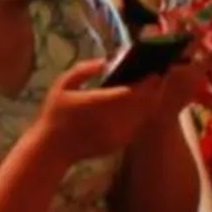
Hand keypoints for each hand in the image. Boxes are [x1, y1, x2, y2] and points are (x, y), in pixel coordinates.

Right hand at [28, 60, 180, 165]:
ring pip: (143, 114)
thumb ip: (83, 70)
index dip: (146, 81)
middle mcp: (111, 119)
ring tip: (153, 87)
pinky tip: (140, 104)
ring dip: (151, 100)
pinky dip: (142, 113)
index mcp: (96, 102)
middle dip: (154, 88)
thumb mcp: (62, 85)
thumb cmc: (55, 114)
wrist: (54, 149)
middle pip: (143, 102)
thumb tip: (105, 61)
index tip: (154, 69)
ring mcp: (117, 133)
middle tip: (158, 75)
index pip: (130, 91)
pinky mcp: (120, 143)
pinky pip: (138, 125)